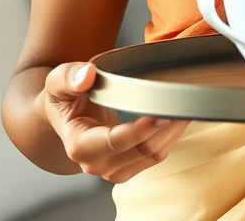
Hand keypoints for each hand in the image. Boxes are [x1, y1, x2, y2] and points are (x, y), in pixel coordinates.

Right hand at [42, 62, 189, 182]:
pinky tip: (178, 118)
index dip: (141, 129)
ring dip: (171, 135)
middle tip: (184, 105)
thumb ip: (70, 76)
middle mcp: (95, 163)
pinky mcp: (126, 166)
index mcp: (79, 145)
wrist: (63, 114)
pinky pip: (153, 156)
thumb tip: (88, 76)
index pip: (116, 142)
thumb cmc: (63, 97)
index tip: (162, 112)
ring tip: (186, 109)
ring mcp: (112, 168)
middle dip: (165, 130)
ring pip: (151, 157)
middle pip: (140, 151)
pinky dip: (169, 138)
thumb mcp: (58, 81)